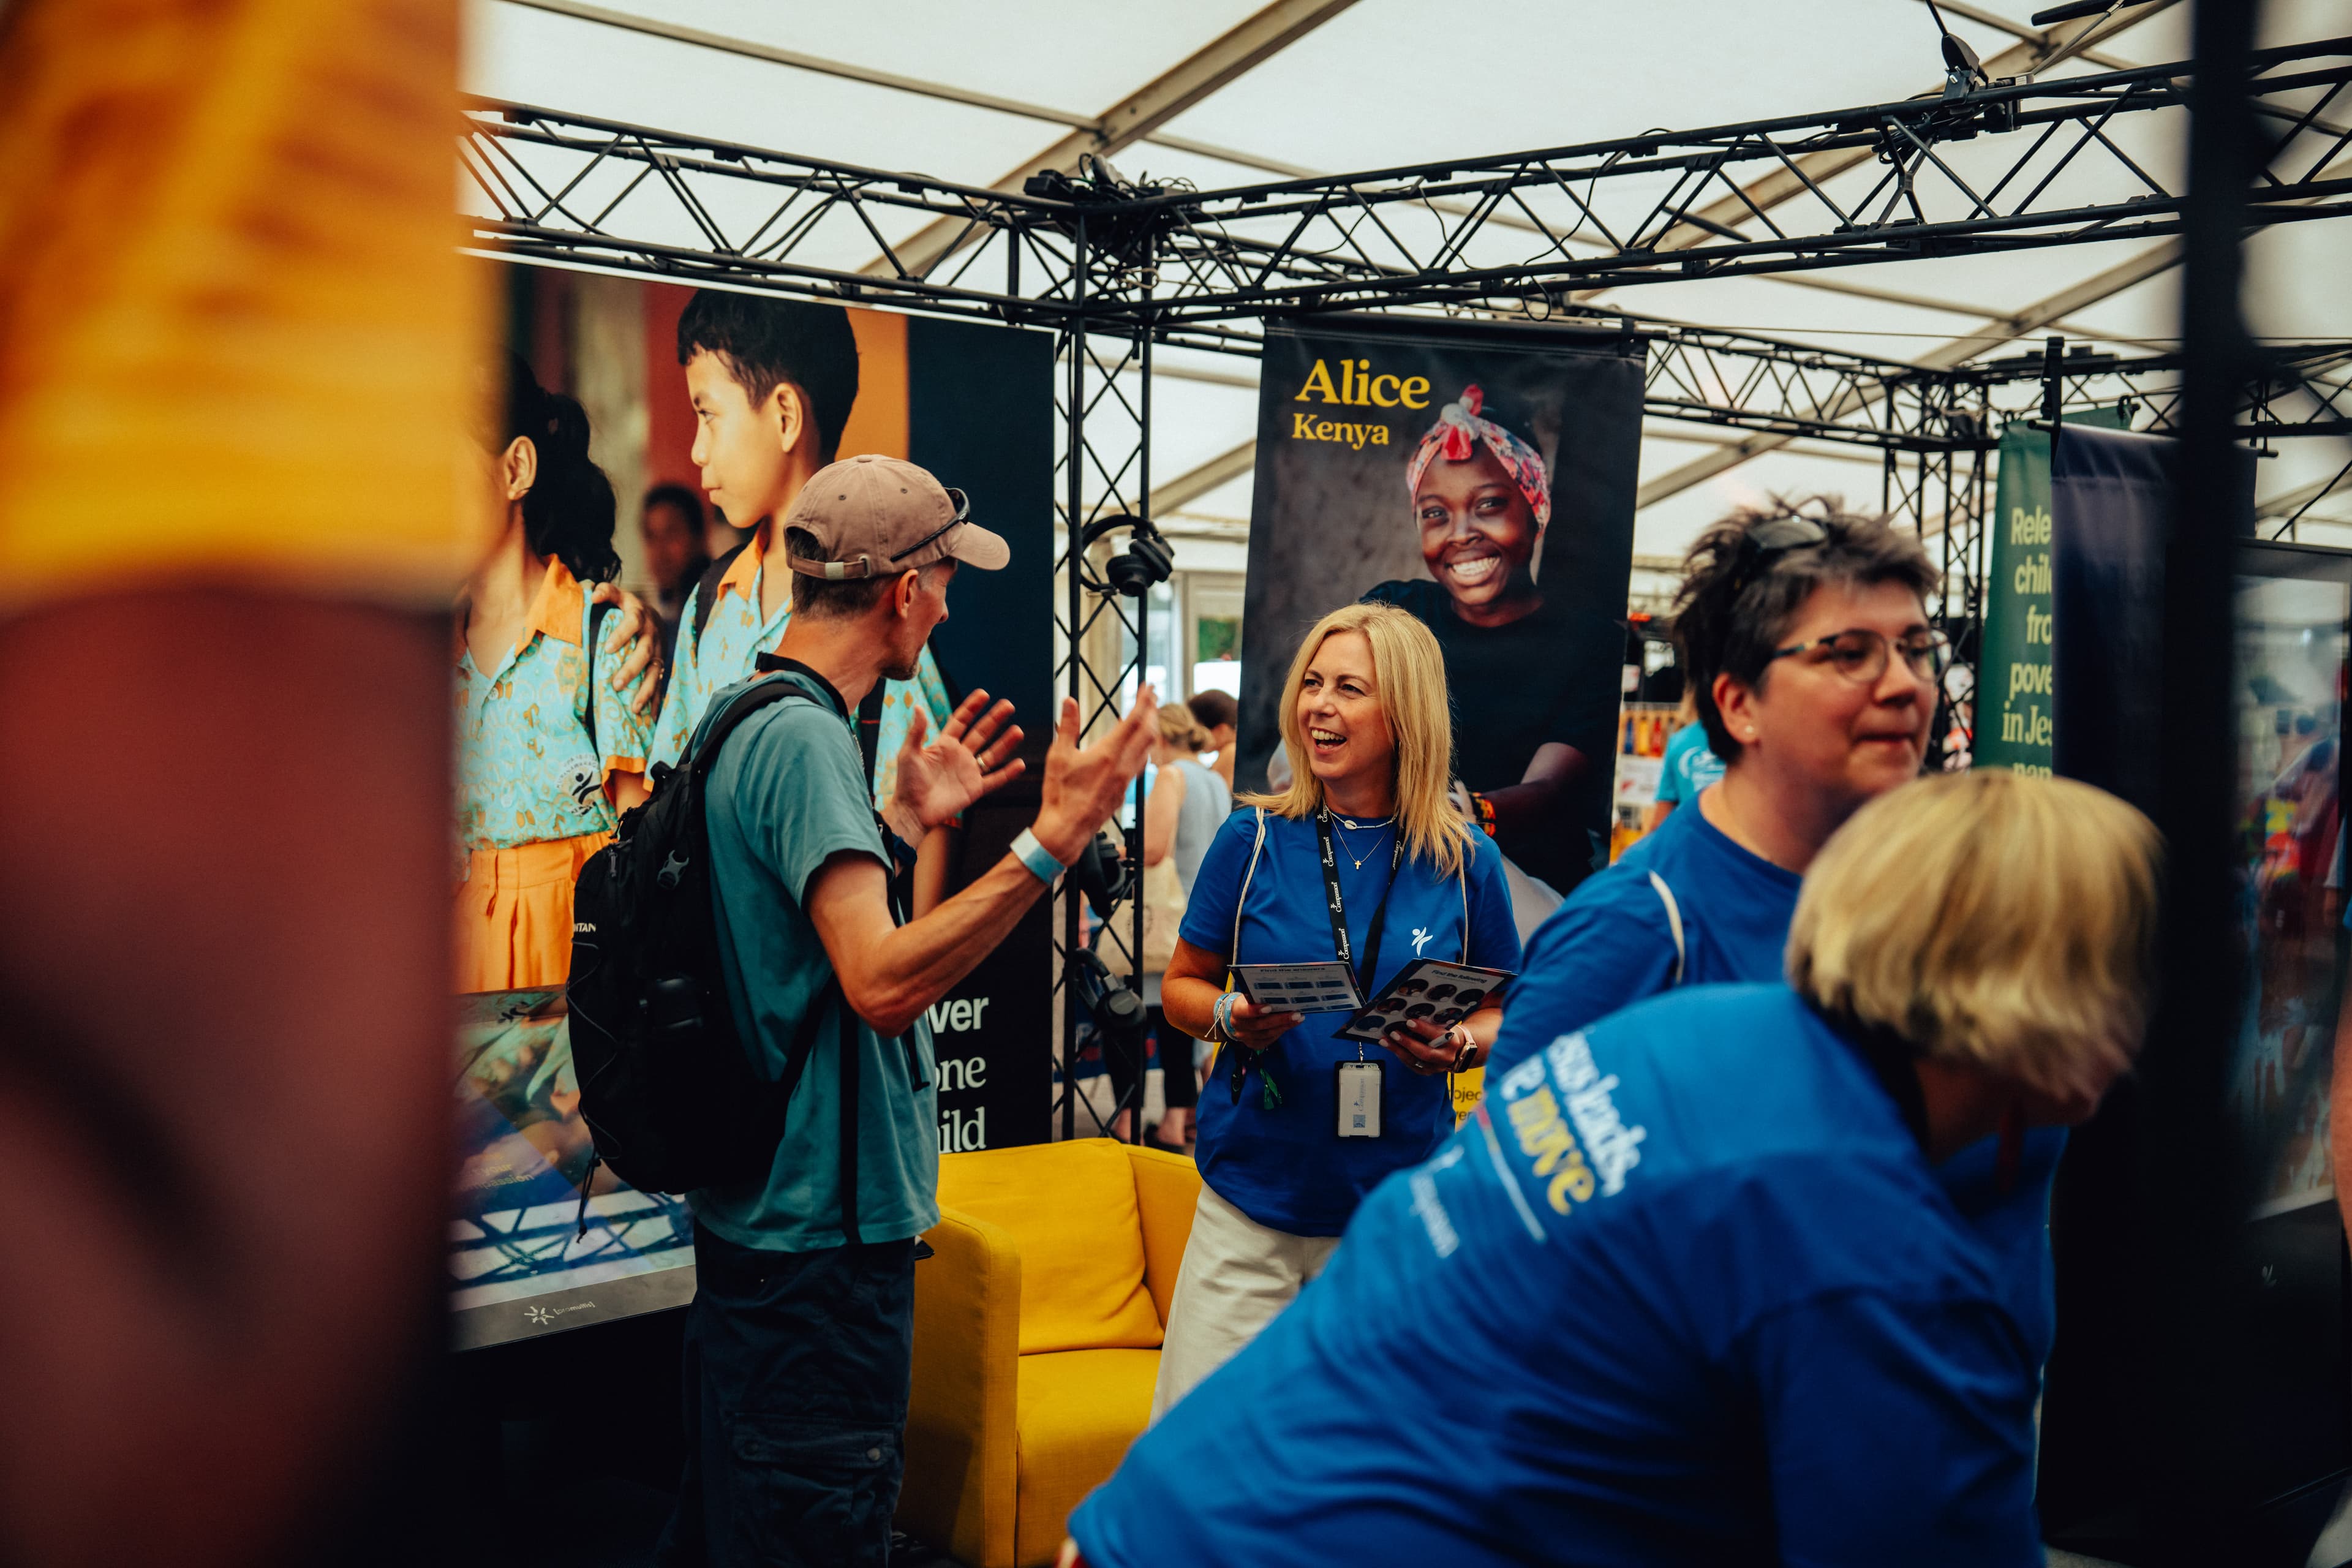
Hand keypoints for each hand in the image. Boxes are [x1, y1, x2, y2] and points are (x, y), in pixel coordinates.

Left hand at [588, 582, 661, 714]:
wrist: (655, 616)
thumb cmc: (628, 608)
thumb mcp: (620, 595)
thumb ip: (606, 591)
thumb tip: (591, 595)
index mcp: (640, 617)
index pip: (632, 624)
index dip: (621, 636)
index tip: (608, 649)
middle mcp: (652, 636)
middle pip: (644, 654)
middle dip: (632, 670)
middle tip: (616, 684)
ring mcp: (658, 652)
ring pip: (654, 673)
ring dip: (645, 691)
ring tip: (634, 708)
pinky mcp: (660, 665)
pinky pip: (659, 684)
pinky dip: (655, 701)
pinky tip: (649, 717)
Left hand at [889, 689, 1023, 838]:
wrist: (912, 811)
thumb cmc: (907, 783)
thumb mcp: (909, 753)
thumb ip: (916, 731)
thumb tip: (918, 707)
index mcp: (944, 744)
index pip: (961, 721)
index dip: (972, 707)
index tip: (984, 694)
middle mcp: (959, 755)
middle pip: (981, 733)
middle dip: (995, 719)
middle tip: (1008, 705)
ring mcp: (968, 772)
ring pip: (992, 754)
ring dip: (1005, 743)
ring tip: (1018, 731)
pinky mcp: (974, 789)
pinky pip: (995, 780)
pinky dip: (1008, 773)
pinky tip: (1020, 764)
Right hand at [1032, 690, 1156, 863]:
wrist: (1067, 830)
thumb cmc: (1060, 795)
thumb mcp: (1058, 756)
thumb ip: (1067, 726)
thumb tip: (1070, 700)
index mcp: (1108, 753)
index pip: (1134, 720)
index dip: (1144, 700)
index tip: (1148, 686)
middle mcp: (1123, 766)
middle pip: (1148, 732)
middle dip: (1152, 710)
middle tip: (1151, 695)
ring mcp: (1126, 780)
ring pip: (1148, 748)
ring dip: (1150, 728)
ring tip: (1147, 715)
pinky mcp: (1124, 790)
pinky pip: (1141, 763)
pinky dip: (1143, 747)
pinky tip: (1136, 745)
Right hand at [1227, 994, 1300, 1051]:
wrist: (1238, 1016)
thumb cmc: (1248, 1002)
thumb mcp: (1250, 996)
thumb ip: (1260, 996)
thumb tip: (1281, 993)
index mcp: (1236, 1011)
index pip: (1244, 1011)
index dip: (1255, 1010)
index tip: (1270, 1007)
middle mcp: (1239, 1026)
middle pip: (1260, 1025)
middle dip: (1279, 1019)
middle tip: (1295, 1014)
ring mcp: (1245, 1037)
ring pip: (1267, 1034)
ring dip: (1284, 1026)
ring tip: (1298, 1019)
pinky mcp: (1253, 1044)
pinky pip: (1269, 1040)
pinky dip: (1281, 1032)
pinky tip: (1290, 1025)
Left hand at [1380, 1017, 1465, 1076]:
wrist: (1456, 1049)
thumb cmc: (1446, 1032)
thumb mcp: (1444, 1025)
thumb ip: (1431, 1023)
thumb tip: (1409, 1015)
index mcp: (1451, 1042)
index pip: (1436, 1036)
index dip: (1422, 1029)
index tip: (1409, 1022)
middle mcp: (1445, 1057)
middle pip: (1425, 1053)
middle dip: (1407, 1043)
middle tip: (1394, 1033)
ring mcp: (1436, 1067)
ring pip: (1414, 1061)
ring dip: (1397, 1050)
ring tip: (1385, 1041)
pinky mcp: (1427, 1072)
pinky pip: (1411, 1065)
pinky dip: (1400, 1055)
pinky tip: (1392, 1047)